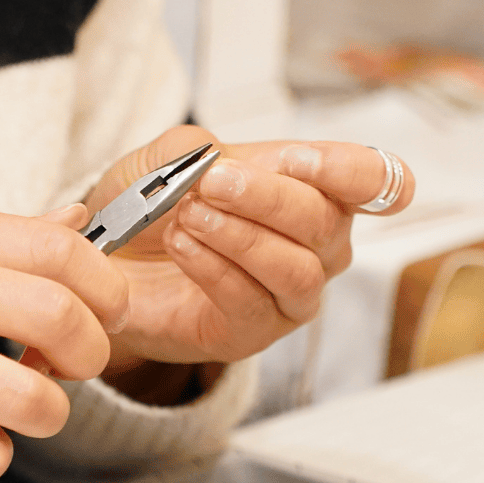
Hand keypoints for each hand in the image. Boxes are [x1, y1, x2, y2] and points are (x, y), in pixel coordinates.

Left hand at [88, 125, 412, 375]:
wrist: (107, 264)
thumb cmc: (153, 208)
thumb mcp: (166, 159)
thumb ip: (197, 149)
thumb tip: (218, 162)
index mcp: (316, 189)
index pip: (376, 180)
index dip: (356, 171)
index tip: (301, 160)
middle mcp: (318, 246)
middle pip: (326, 222)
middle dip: (268, 197)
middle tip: (212, 183)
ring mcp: (290, 294)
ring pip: (297, 269)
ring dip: (241, 236)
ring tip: (190, 217)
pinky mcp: (254, 332)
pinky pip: (251, 302)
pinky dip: (213, 268)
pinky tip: (182, 246)